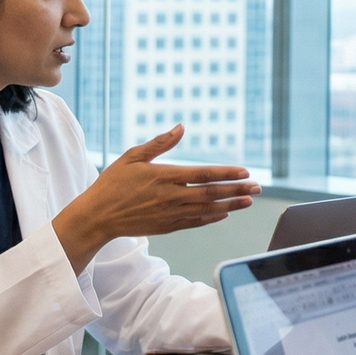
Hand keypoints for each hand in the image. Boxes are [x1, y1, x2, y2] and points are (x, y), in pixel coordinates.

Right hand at [53, 126, 259, 272]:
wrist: (97, 216)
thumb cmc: (112, 183)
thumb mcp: (133, 156)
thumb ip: (160, 143)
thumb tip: (181, 127)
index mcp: (165, 176)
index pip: (204, 174)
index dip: (227, 173)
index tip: (246, 172)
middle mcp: (171, 196)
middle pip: (212, 193)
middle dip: (237, 189)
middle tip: (258, 188)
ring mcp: (170, 213)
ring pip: (208, 209)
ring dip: (231, 205)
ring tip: (249, 201)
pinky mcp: (167, 226)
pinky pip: (195, 222)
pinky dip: (212, 218)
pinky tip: (225, 213)